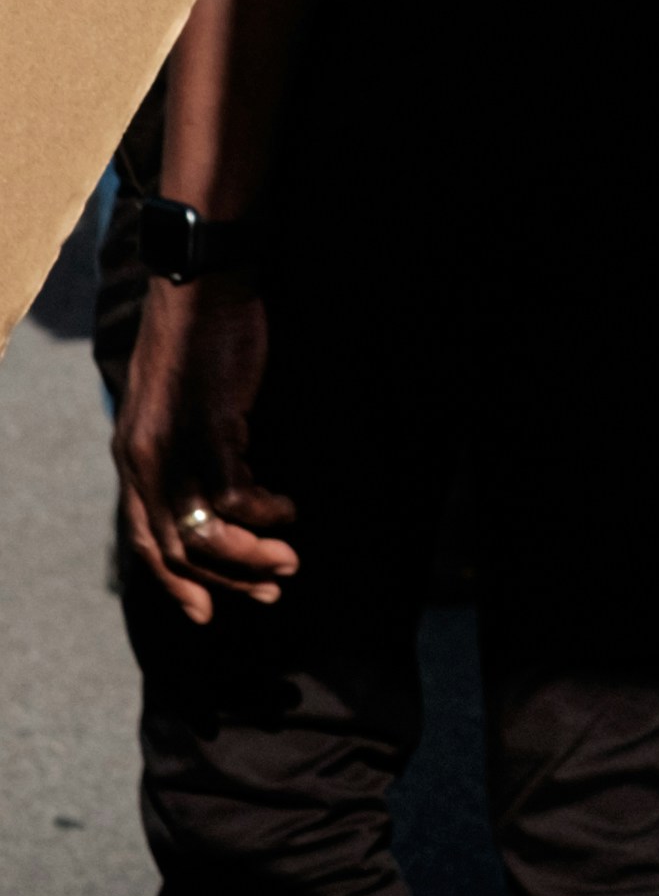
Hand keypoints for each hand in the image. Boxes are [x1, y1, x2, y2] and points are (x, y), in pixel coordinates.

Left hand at [117, 271, 294, 623]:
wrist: (203, 281)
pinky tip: (287, 508)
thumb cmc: (199, 339)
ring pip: (205, 532)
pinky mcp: (210, 425)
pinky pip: (233, 496)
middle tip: (270, 592)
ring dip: (250, 556)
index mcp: (131, 456)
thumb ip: (178, 448)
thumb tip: (208, 493)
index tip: (207, 614)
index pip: (144, 543)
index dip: (173, 585)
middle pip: (176, 549)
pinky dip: (264, 512)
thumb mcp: (172, 403)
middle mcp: (142, 459)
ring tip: (288, 559)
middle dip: (224, 580)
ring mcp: (174, 444)